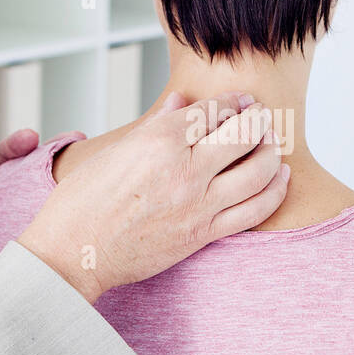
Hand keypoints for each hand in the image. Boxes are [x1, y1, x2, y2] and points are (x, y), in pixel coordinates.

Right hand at [17, 91, 289, 302]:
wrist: (74, 254)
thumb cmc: (82, 201)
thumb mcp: (113, 151)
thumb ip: (155, 124)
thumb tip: (181, 101)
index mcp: (158, 141)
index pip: (213, 110)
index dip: (233, 101)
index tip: (241, 100)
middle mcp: (183, 169)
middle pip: (244, 133)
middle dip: (258, 119)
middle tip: (260, 116)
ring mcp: (197, 204)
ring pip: (258, 170)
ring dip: (271, 150)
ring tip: (271, 143)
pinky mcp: (203, 234)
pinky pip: (254, 210)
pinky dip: (274, 190)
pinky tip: (280, 177)